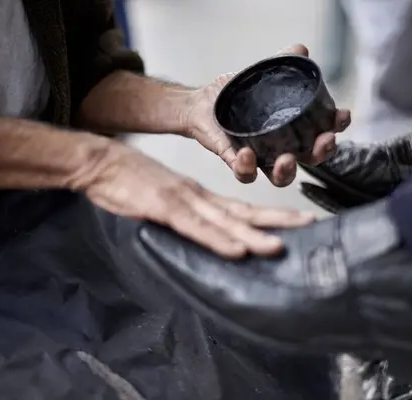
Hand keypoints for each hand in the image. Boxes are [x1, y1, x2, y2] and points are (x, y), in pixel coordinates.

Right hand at [84, 142, 314, 258]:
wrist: (100, 161)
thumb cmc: (131, 181)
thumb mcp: (166, 199)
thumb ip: (188, 214)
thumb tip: (209, 232)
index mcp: (201, 197)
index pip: (244, 208)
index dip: (273, 215)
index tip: (299, 221)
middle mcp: (199, 197)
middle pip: (245, 211)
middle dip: (279, 220)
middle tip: (310, 225)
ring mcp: (182, 200)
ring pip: (224, 221)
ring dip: (253, 234)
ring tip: (280, 245)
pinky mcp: (162, 207)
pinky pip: (194, 227)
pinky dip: (216, 239)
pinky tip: (235, 249)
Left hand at [185, 44, 351, 186]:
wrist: (202, 103)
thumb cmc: (236, 93)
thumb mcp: (261, 74)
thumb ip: (281, 62)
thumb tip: (300, 49)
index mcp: (294, 128)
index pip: (322, 131)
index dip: (336, 126)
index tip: (341, 115)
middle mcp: (282, 147)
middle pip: (309, 160)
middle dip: (321, 153)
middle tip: (324, 142)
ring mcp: (261, 157)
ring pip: (280, 177)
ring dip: (287, 172)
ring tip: (286, 160)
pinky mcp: (236, 162)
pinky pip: (245, 173)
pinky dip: (246, 167)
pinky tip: (246, 154)